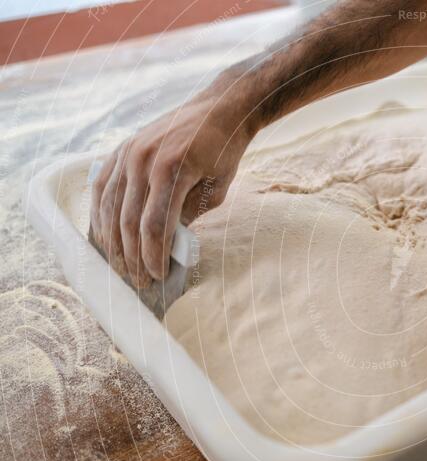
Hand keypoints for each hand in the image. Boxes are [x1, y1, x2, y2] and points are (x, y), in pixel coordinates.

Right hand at [91, 89, 254, 287]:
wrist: (218, 109)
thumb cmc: (224, 151)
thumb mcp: (216, 189)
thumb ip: (188, 215)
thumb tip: (165, 246)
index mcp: (171, 170)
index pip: (154, 226)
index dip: (153, 256)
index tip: (159, 277)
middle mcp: (143, 160)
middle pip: (128, 221)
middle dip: (133, 257)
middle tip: (140, 282)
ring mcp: (128, 152)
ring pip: (109, 207)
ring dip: (113, 242)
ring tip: (121, 267)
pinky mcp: (120, 150)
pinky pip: (102, 187)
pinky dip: (100, 214)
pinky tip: (105, 236)